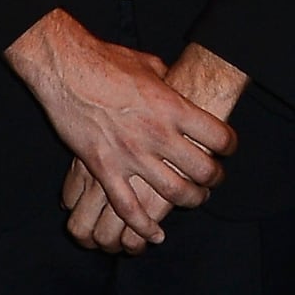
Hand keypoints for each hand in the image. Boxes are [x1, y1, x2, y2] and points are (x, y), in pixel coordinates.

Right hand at [8, 10, 233, 249]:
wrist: (66, 68)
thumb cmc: (106, 61)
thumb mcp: (147, 64)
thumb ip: (166, 80)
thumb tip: (174, 80)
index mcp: (173, 107)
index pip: (218, 136)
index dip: (229, 146)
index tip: (227, 149)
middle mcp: (157, 134)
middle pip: (202, 170)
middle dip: (213, 179)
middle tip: (213, 180)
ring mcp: (131, 155)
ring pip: (174, 193)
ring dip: (190, 201)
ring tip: (194, 200)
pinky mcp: (104, 168)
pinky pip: (128, 208)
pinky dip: (144, 226)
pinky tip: (156, 234)